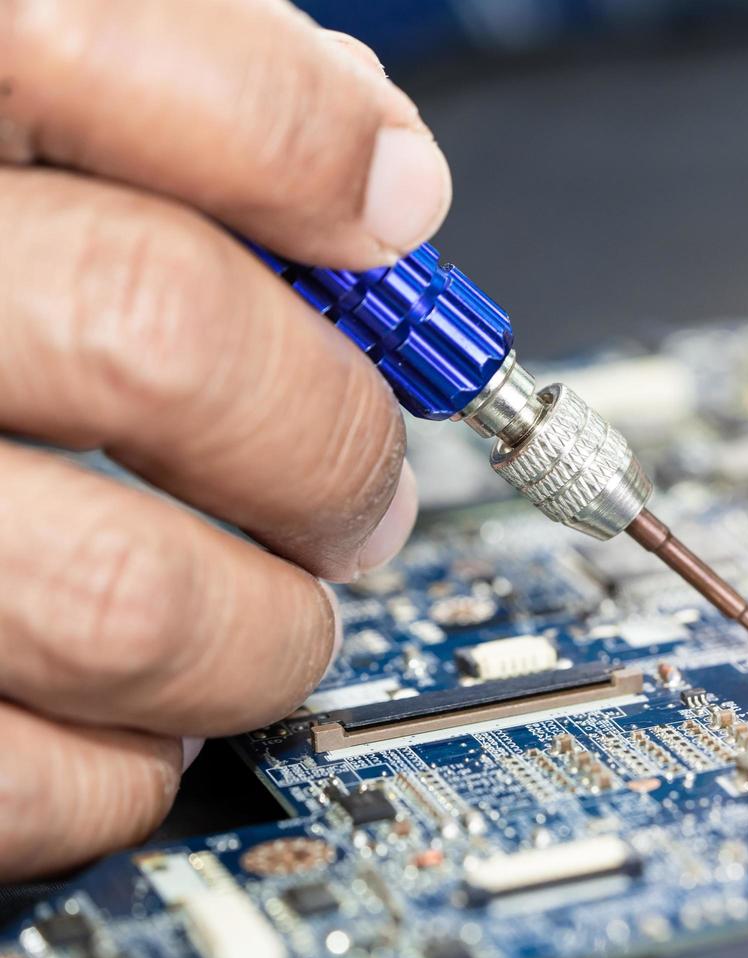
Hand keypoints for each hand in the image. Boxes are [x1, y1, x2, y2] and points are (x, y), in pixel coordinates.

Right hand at [0, 0, 449, 877]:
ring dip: (269, 626)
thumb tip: (375, 176)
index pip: (96, 46)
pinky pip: (22, 776)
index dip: (300, 139)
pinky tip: (137, 706)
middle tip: (365, 483)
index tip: (391, 211)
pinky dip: (131, 760)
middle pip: (155, 336)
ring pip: (124, 602)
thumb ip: (156, 75)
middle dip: (331, 432)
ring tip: (280, 611)